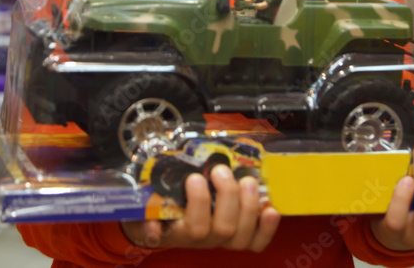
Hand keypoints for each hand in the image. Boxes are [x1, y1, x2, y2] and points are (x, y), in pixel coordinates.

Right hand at [121, 165, 280, 250]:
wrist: (159, 224)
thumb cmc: (153, 210)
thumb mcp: (143, 208)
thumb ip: (146, 214)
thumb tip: (152, 229)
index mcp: (179, 231)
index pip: (195, 228)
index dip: (200, 204)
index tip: (195, 178)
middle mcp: (203, 240)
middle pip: (223, 228)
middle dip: (227, 195)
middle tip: (221, 170)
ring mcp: (222, 240)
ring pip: (242, 235)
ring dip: (248, 205)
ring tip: (246, 180)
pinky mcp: (238, 237)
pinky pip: (256, 243)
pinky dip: (267, 228)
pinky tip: (271, 209)